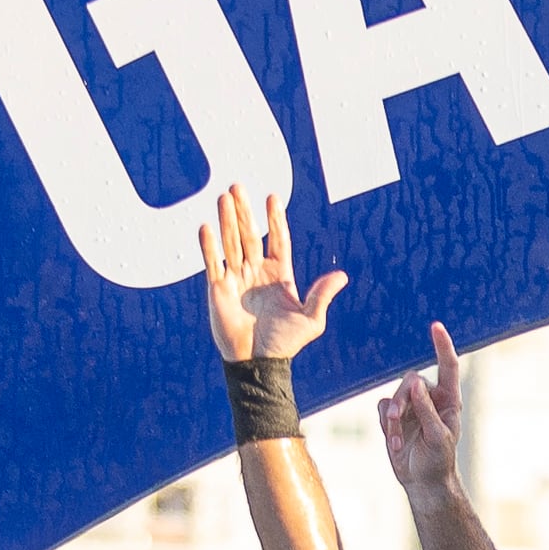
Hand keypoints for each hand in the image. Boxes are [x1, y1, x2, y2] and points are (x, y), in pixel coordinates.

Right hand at [199, 184, 345, 365]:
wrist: (258, 363)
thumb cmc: (285, 344)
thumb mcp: (310, 319)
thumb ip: (322, 295)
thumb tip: (342, 276)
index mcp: (279, 275)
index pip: (277, 240)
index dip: (275, 220)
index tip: (272, 198)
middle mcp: (256, 272)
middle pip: (250, 235)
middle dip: (245, 211)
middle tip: (238, 187)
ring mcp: (236, 278)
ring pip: (231, 242)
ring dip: (227, 220)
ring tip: (224, 197)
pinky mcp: (218, 289)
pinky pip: (213, 262)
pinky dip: (209, 245)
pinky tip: (207, 226)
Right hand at [381, 324, 464, 496]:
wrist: (422, 481)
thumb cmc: (438, 460)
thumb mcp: (438, 436)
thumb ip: (427, 410)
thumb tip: (415, 385)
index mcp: (448, 400)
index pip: (447, 366)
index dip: (442, 346)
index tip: (435, 326)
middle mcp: (430, 399)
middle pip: (411, 380)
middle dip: (403, 399)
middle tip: (398, 419)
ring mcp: (411, 407)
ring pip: (394, 395)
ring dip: (394, 418)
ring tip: (398, 441)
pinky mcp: (394, 417)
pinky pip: (383, 408)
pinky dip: (386, 425)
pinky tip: (395, 443)